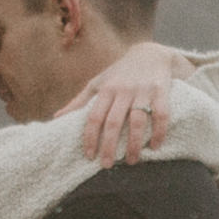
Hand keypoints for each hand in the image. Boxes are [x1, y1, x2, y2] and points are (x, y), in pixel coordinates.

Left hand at [75, 45, 180, 164]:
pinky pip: (161, 115)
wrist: (150, 53)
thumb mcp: (98, 83)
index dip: (91, 137)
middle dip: (109, 146)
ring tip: (132, 161)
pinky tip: (154, 147)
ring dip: (134, 144)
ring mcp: (143, 91)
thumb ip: (80, 101)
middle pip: (114, 122)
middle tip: (107, 164)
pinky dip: (159, 132)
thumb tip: (57, 118)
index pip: (94, 117)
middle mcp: (123, 90)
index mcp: (106, 89)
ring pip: (137, 121)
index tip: (89, 155)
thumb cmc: (119, 73)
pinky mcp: (161, 92)